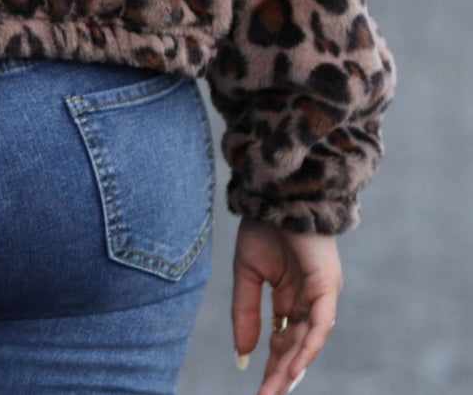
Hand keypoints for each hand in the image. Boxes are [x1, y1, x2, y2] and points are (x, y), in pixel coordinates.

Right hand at [232, 215, 341, 393]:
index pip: (282, 340)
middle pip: (295, 347)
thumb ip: (245, 312)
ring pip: (308, 341)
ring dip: (291, 368)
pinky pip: (319, 324)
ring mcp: (320, 295)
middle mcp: (309, 300)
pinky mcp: (326, 287)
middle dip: (280, 375)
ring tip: (276, 390)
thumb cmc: (263, 226)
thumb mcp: (246, 273)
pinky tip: (293, 366)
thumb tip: (242, 355)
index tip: (257, 390)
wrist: (276, 193)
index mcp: (290, 295)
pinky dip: (307, 347)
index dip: (271, 365)